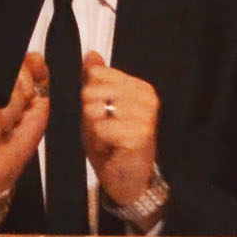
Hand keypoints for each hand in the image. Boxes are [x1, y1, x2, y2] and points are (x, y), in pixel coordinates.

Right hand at [0, 53, 53, 222]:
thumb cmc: (13, 144)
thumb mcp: (36, 109)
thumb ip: (38, 79)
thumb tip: (34, 56)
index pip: (18, 64)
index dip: (28, 84)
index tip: (27, 102)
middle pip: (10, 76)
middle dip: (19, 104)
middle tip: (11, 123)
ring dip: (7, 119)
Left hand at [80, 52, 163, 221]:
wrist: (130, 181)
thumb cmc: (114, 145)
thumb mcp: (99, 108)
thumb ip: (96, 82)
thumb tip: (91, 55)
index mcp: (139, 87)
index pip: (97, 74)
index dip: (89, 97)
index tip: (103, 114)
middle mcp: (147, 97)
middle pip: (92, 92)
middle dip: (90, 115)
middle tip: (106, 131)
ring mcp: (146, 115)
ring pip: (95, 110)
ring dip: (95, 130)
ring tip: (110, 140)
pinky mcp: (141, 134)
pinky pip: (102, 129)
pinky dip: (101, 142)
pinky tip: (114, 149)